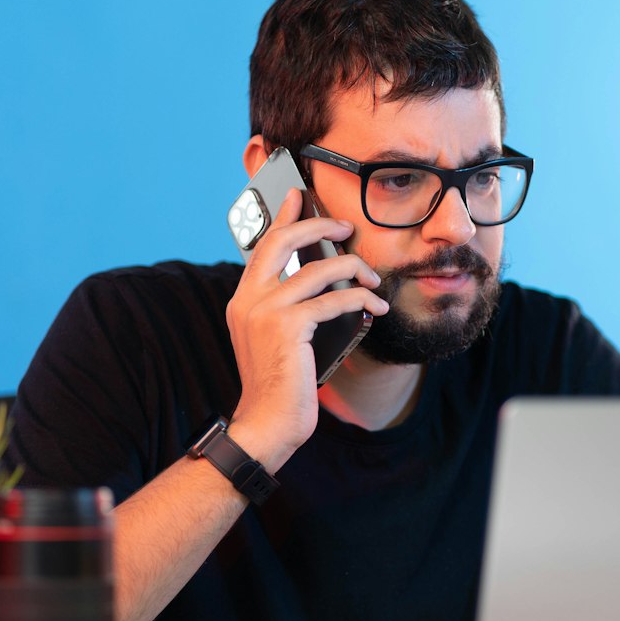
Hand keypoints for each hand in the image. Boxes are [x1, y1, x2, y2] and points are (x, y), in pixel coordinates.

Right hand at [226, 188, 387, 469]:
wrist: (267, 424)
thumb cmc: (279, 385)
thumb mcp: (276, 339)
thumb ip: (286, 308)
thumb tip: (321, 280)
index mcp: (243, 300)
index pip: (263, 246)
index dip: (283, 217)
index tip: (299, 196)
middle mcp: (249, 299)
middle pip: (284, 241)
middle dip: (319, 226)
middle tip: (345, 227)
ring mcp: (266, 311)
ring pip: (318, 269)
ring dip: (354, 269)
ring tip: (373, 278)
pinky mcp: (287, 327)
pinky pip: (335, 299)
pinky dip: (361, 298)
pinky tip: (376, 305)